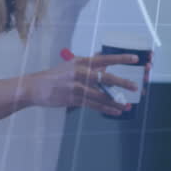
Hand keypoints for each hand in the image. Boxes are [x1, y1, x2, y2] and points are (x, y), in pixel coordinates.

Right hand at [26, 53, 140, 116]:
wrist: (35, 87)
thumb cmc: (55, 76)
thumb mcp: (72, 65)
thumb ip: (89, 66)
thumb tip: (106, 66)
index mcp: (81, 62)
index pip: (105, 58)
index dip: (121, 58)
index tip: (135, 59)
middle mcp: (80, 73)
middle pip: (106, 78)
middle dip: (123, 83)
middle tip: (135, 87)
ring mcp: (77, 87)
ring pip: (102, 95)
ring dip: (116, 101)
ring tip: (126, 105)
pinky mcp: (74, 99)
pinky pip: (94, 105)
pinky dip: (106, 109)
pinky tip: (116, 111)